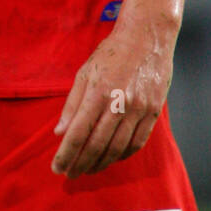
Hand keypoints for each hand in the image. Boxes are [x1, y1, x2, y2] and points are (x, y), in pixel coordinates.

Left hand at [51, 27, 173, 179]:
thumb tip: (59, 133)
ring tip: (89, 169)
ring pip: (118, 148)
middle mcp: (119, 103)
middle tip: (70, 174)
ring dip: (101, 164)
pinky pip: (137, 143)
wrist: (147, 36)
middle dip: (81, 164)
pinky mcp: (153, 112)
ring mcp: (139, 109)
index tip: (56, 167)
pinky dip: (122, 155)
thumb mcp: (85, 72)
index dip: (66, 154)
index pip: (78, 133)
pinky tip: (112, 158)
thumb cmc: (112, 52)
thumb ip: (72, 104)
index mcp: (98, 92)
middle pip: (97, 145)